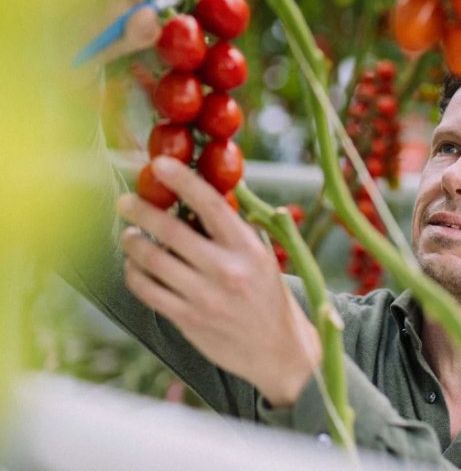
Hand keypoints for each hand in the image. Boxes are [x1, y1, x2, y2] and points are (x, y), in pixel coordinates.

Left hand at [116, 156, 320, 406]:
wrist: (279, 349)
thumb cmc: (268, 296)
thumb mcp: (262, 257)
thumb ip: (232, 230)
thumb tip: (198, 195)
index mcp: (248, 249)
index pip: (211, 205)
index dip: (182, 181)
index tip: (159, 165)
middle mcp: (226, 271)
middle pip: (171, 231)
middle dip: (141, 210)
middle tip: (125, 200)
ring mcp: (205, 298)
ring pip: (153, 261)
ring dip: (133, 242)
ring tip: (128, 234)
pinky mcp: (189, 320)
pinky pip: (148, 291)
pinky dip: (134, 274)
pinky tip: (134, 266)